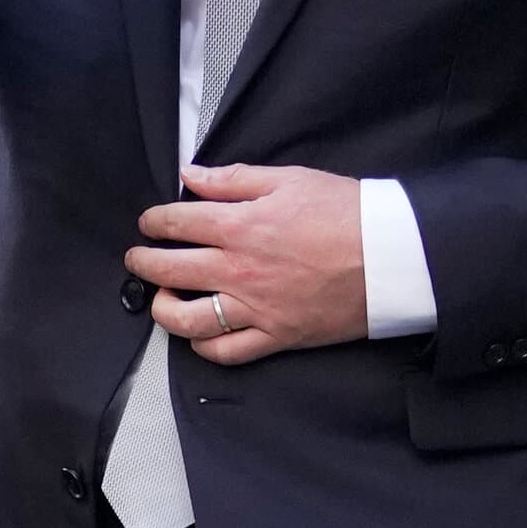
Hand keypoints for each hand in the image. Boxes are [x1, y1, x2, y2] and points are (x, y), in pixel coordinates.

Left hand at [125, 163, 366, 365]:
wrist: (390, 256)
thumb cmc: (344, 211)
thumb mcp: (289, 179)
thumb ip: (234, 179)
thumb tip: (191, 176)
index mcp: (240, 226)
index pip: (178, 223)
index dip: (155, 221)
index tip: (148, 221)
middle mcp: (238, 270)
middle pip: (170, 271)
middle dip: (144, 263)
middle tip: (136, 258)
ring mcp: (255, 308)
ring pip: (188, 320)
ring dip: (164, 309)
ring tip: (160, 299)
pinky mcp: (276, 336)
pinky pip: (228, 351)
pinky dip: (204, 346)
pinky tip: (197, 334)